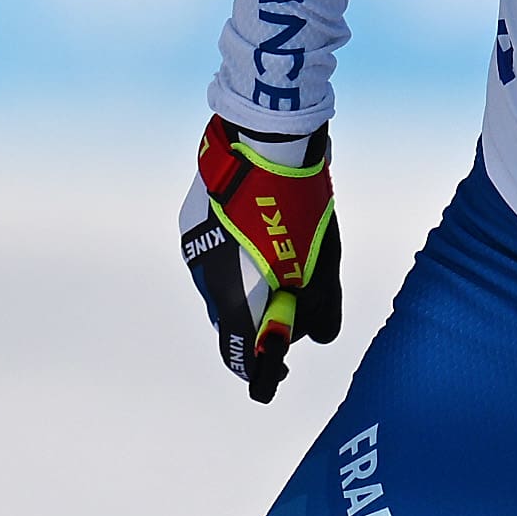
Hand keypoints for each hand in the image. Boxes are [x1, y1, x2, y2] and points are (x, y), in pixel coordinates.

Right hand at [180, 119, 341, 400]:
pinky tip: (270, 233)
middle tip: (296, 311)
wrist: (266, 136)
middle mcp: (205, 276)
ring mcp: (196, 245)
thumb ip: (320, 310)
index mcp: (231, 296)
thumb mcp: (321, 265)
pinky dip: (244, 257)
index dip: (259, 371)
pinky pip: (220, 254)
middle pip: (232, 319)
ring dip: (254, 285)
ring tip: (289, 259)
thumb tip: (319, 334)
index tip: (273, 379)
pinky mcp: (195, 219)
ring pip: (226, 284)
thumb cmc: (297, 205)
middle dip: (264, 321)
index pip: (238, 352)